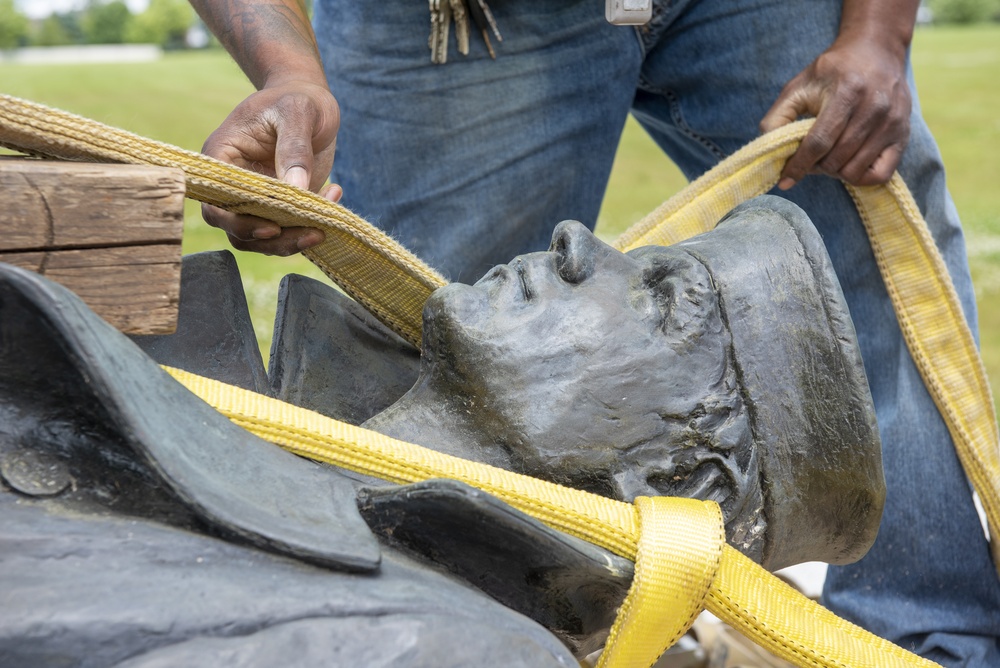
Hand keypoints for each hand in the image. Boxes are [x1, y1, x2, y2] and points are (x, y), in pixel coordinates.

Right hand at [201, 80, 340, 254]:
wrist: (310, 100)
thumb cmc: (297, 99)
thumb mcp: (297, 112)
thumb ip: (294, 148)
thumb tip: (296, 188)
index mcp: (222, 158)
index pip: (216, 204)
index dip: (238, 223)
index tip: (273, 227)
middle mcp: (233, 184)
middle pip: (237, 230)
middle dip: (274, 240)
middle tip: (312, 233)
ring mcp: (255, 198)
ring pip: (261, 238)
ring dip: (293, 241)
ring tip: (325, 225)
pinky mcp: (279, 206)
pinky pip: (287, 229)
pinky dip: (309, 226)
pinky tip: (334, 196)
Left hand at [760, 35, 911, 188]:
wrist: (876, 49)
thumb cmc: (831, 71)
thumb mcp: (799, 85)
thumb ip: (777, 116)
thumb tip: (768, 150)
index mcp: (847, 92)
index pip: (819, 142)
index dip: (798, 165)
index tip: (784, 180)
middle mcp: (874, 107)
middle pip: (835, 159)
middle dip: (814, 167)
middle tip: (808, 160)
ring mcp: (892, 122)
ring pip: (854, 170)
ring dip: (834, 172)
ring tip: (827, 159)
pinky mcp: (903, 134)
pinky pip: (880, 174)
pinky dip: (859, 177)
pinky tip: (848, 164)